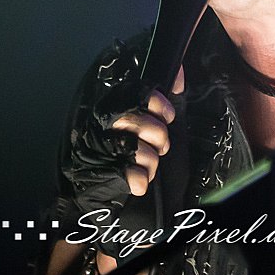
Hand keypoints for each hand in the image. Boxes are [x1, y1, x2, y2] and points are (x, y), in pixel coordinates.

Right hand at [63, 64, 182, 207]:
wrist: (139, 204)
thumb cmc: (151, 162)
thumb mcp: (166, 127)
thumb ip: (171, 99)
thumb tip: (177, 70)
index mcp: (117, 109)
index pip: (135, 94)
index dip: (157, 104)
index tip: (167, 116)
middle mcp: (104, 126)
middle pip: (135, 119)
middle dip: (158, 136)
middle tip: (158, 145)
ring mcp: (98, 151)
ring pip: (134, 148)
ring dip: (151, 161)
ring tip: (148, 164)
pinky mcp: (100, 176)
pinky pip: (130, 174)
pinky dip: (141, 181)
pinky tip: (139, 180)